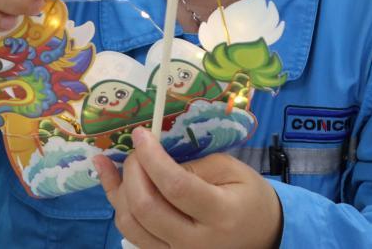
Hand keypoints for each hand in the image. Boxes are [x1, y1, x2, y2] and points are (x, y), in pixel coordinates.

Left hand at [94, 127, 282, 248]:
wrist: (260, 235)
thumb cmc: (249, 198)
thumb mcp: (232, 171)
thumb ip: (195, 166)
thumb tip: (155, 158)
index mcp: (220, 214)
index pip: (176, 187)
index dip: (153, 158)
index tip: (142, 134)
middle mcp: (195, 243)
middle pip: (146, 207)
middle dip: (133, 171)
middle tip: (137, 148)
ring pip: (131, 224)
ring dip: (120, 189)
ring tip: (121, 162)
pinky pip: (131, 233)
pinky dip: (117, 204)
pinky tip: (110, 178)